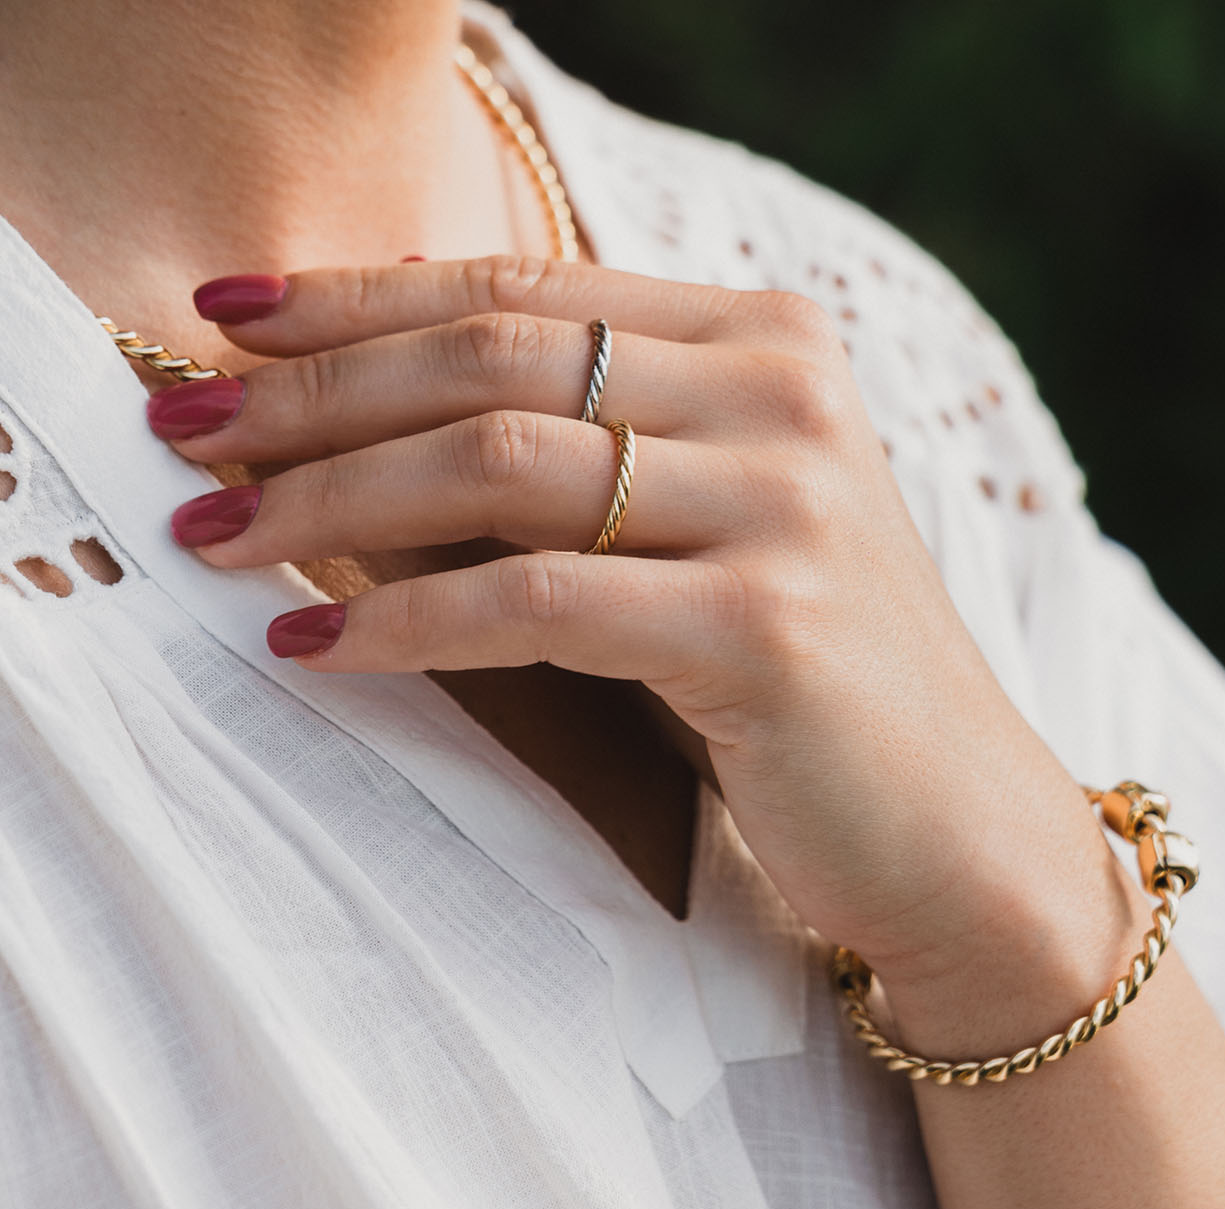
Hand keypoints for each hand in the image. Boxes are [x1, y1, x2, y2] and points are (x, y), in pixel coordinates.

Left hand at [154, 255, 1125, 999]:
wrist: (954, 823)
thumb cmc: (806, 676)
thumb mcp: (700, 527)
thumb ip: (582, 455)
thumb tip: (366, 430)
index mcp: (769, 341)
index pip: (520, 290)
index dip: (356, 301)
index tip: (226, 326)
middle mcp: (785, 394)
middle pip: (491, 359)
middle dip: (314, 398)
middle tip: (190, 441)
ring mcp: (786, 502)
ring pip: (499, 463)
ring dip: (332, 503)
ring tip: (220, 541)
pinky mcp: (766, 622)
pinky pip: (537, 599)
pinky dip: (408, 621)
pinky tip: (317, 650)